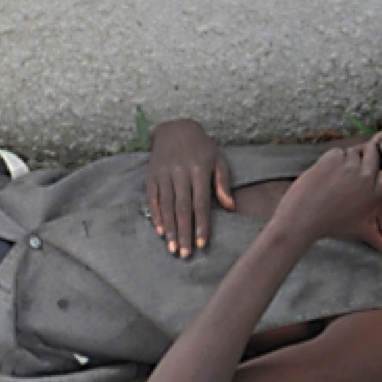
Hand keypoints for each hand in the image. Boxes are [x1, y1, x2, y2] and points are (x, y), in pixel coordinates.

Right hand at [147, 120, 235, 256]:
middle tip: (185, 254)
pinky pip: (152, 198)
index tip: (201, 244)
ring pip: (166, 205)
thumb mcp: (217, 160)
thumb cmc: (201, 148)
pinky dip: (156, 215)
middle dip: (184, 232)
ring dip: (169, 228)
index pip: (201, 203)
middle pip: (182, 208)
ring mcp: (164, 174)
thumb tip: (230, 207)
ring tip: (172, 248)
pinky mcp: (151, 175)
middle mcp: (180, 172)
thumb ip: (223, 183)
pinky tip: (160, 231)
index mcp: (199, 170)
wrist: (175, 128)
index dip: (201, 224)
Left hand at [271, 123, 381, 244]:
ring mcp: (350, 165)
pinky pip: (338, 151)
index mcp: (379, 192)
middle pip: (373, 152)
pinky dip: (333, 160)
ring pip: (354, 151)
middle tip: (348, 178)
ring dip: (348, 160)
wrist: (302, 218)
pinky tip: (326, 177)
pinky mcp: (333, 157)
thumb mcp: (364, 232)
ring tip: (336, 182)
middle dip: (365, 157)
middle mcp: (368, 176)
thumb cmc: (334, 226)